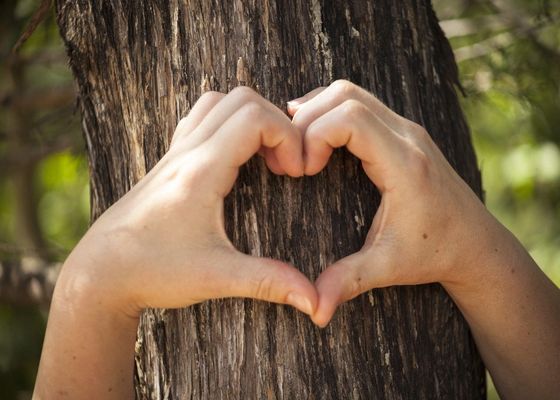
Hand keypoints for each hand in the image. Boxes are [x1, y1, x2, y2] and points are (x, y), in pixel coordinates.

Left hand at [60, 87, 316, 317]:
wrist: (99, 273)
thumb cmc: (152, 272)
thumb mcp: (215, 277)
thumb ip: (268, 282)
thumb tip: (314, 302)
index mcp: (201, 170)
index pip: (254, 116)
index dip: (288, 136)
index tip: (296, 173)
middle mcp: (186, 151)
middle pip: (241, 99)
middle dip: (277, 123)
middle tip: (286, 165)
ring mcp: (174, 152)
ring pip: (218, 102)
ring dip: (251, 118)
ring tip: (265, 159)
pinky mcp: (168, 161)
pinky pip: (200, 118)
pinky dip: (228, 123)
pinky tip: (236, 160)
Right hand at [288, 80, 497, 325]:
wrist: (476, 243)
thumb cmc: (435, 253)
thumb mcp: (389, 267)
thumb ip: (349, 282)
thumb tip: (315, 310)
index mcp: (404, 164)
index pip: (350, 117)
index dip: (314, 134)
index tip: (303, 169)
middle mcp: (408, 136)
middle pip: (345, 94)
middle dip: (307, 118)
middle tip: (292, 156)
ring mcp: (407, 129)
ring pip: (352, 92)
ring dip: (317, 109)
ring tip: (297, 143)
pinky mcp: (403, 132)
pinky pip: (361, 102)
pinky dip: (331, 111)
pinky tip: (317, 136)